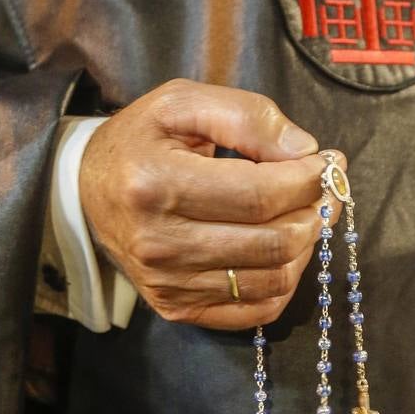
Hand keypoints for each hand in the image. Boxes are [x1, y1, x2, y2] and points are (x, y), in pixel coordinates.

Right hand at [79, 78, 345, 329]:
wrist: (87, 192)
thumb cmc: (140, 141)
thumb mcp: (182, 103)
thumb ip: (246, 116)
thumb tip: (304, 150)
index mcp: (156, 184)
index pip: (260, 195)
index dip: (307, 181)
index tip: (326, 164)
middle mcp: (160, 243)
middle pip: (273, 242)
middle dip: (313, 214)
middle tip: (320, 192)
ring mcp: (168, 284)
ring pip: (273, 280)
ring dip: (304, 248)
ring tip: (301, 217)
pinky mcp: (176, 308)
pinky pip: (256, 310)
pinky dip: (283, 282)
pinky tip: (281, 251)